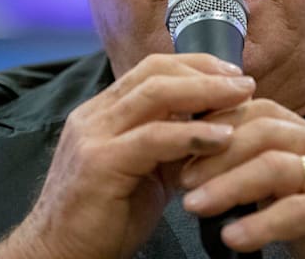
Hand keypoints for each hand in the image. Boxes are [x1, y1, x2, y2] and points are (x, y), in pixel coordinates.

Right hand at [0, 53, 255, 258]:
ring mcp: (93, 135)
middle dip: (205, 72)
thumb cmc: (102, 220)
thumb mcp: (143, 172)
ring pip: (156, 95)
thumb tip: (212, 127)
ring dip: (206, 92)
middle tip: (244, 82)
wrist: (60, 255)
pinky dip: (194, 134)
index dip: (194, 66)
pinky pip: (155, 138)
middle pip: (155, 73)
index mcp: (101, 113)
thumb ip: (169, 146)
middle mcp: (94, 116)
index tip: (231, 74)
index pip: (150, 70)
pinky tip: (223, 137)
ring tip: (242, 98)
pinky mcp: (100, 162)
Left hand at [180, 99, 304, 257]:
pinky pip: (297, 210)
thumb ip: (260, 177)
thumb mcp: (292, 195)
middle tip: (181, 179)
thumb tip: (199, 167)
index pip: (260, 110)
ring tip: (194, 206)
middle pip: (264, 131)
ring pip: (276, 165)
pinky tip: (231, 239)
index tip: (181, 146)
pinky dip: (259, 224)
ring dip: (228, 185)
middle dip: (215, 153)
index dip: (217, 123)